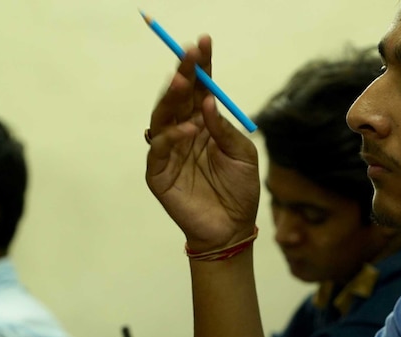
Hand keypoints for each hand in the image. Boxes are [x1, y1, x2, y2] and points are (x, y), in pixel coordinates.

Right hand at [145, 35, 260, 251]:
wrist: (231, 229)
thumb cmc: (239, 192)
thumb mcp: (242, 155)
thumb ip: (224, 128)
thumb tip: (208, 101)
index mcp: (204, 124)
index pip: (199, 89)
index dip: (200, 67)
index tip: (203, 43)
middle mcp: (184, 132)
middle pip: (178, 97)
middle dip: (183, 73)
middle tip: (189, 54)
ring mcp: (169, 151)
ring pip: (163, 116)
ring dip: (170, 97)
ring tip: (181, 80)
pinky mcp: (158, 173)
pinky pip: (159, 148)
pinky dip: (172, 136)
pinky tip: (189, 129)